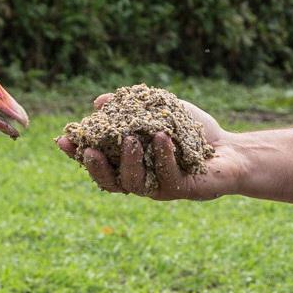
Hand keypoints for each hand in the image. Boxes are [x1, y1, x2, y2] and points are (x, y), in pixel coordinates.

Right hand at [56, 93, 232, 200]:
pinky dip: (162, 154)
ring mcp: (158, 187)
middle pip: (109, 181)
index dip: (78, 153)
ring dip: (129, 161)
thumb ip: (130, 106)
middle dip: (95, 166)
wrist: (230, 149)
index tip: (62, 140)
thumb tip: (99, 102)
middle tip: (89, 150)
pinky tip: (162, 137)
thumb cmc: (192, 131)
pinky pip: (166, 176)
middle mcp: (140, 179)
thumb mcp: (160, 109)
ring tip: (131, 139)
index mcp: (129, 162)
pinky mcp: (180, 190)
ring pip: (134, 183)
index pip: (97, 160)